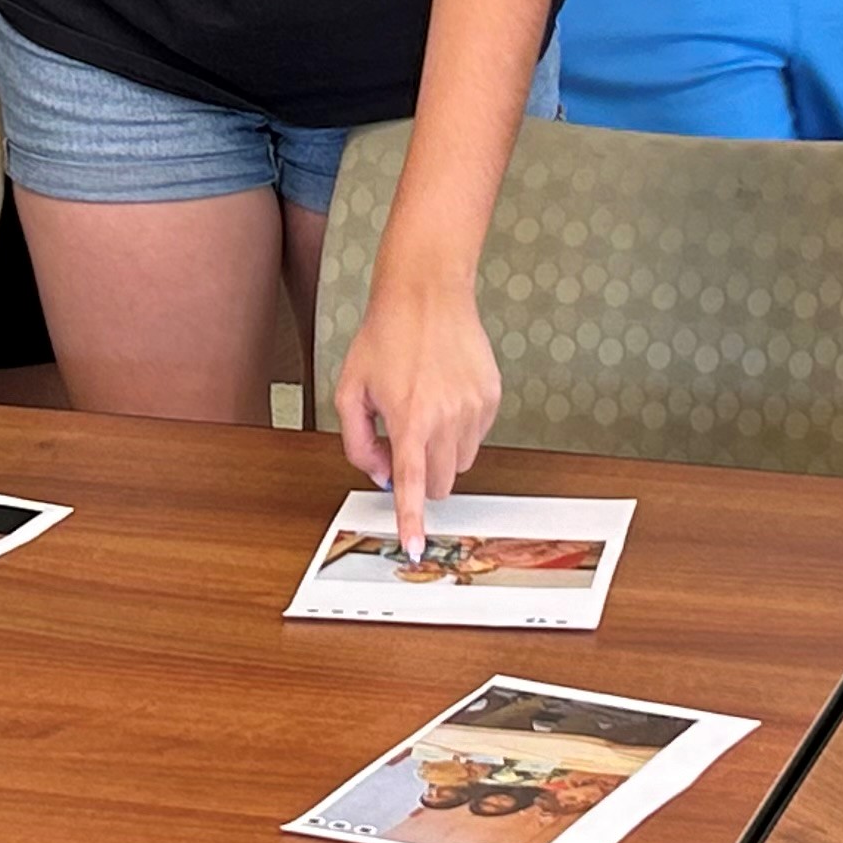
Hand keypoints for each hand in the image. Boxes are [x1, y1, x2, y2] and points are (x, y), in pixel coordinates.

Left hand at [331, 280, 503, 549]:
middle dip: (421, 476)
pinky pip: (476, 435)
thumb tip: (381, 474)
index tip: (416, 548)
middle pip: (440, 482)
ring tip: (424, 410)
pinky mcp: (491, 397)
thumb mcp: (351, 390)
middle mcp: (447, 418)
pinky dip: (458, 429)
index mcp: (410, 418)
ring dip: (441, 453)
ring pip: (461, 462)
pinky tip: (443, 395)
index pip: (412, 484)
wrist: (427, 294)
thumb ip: (359, 442)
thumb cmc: (385, 336)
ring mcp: (474, 408)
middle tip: (403, 442)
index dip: (412, 520)